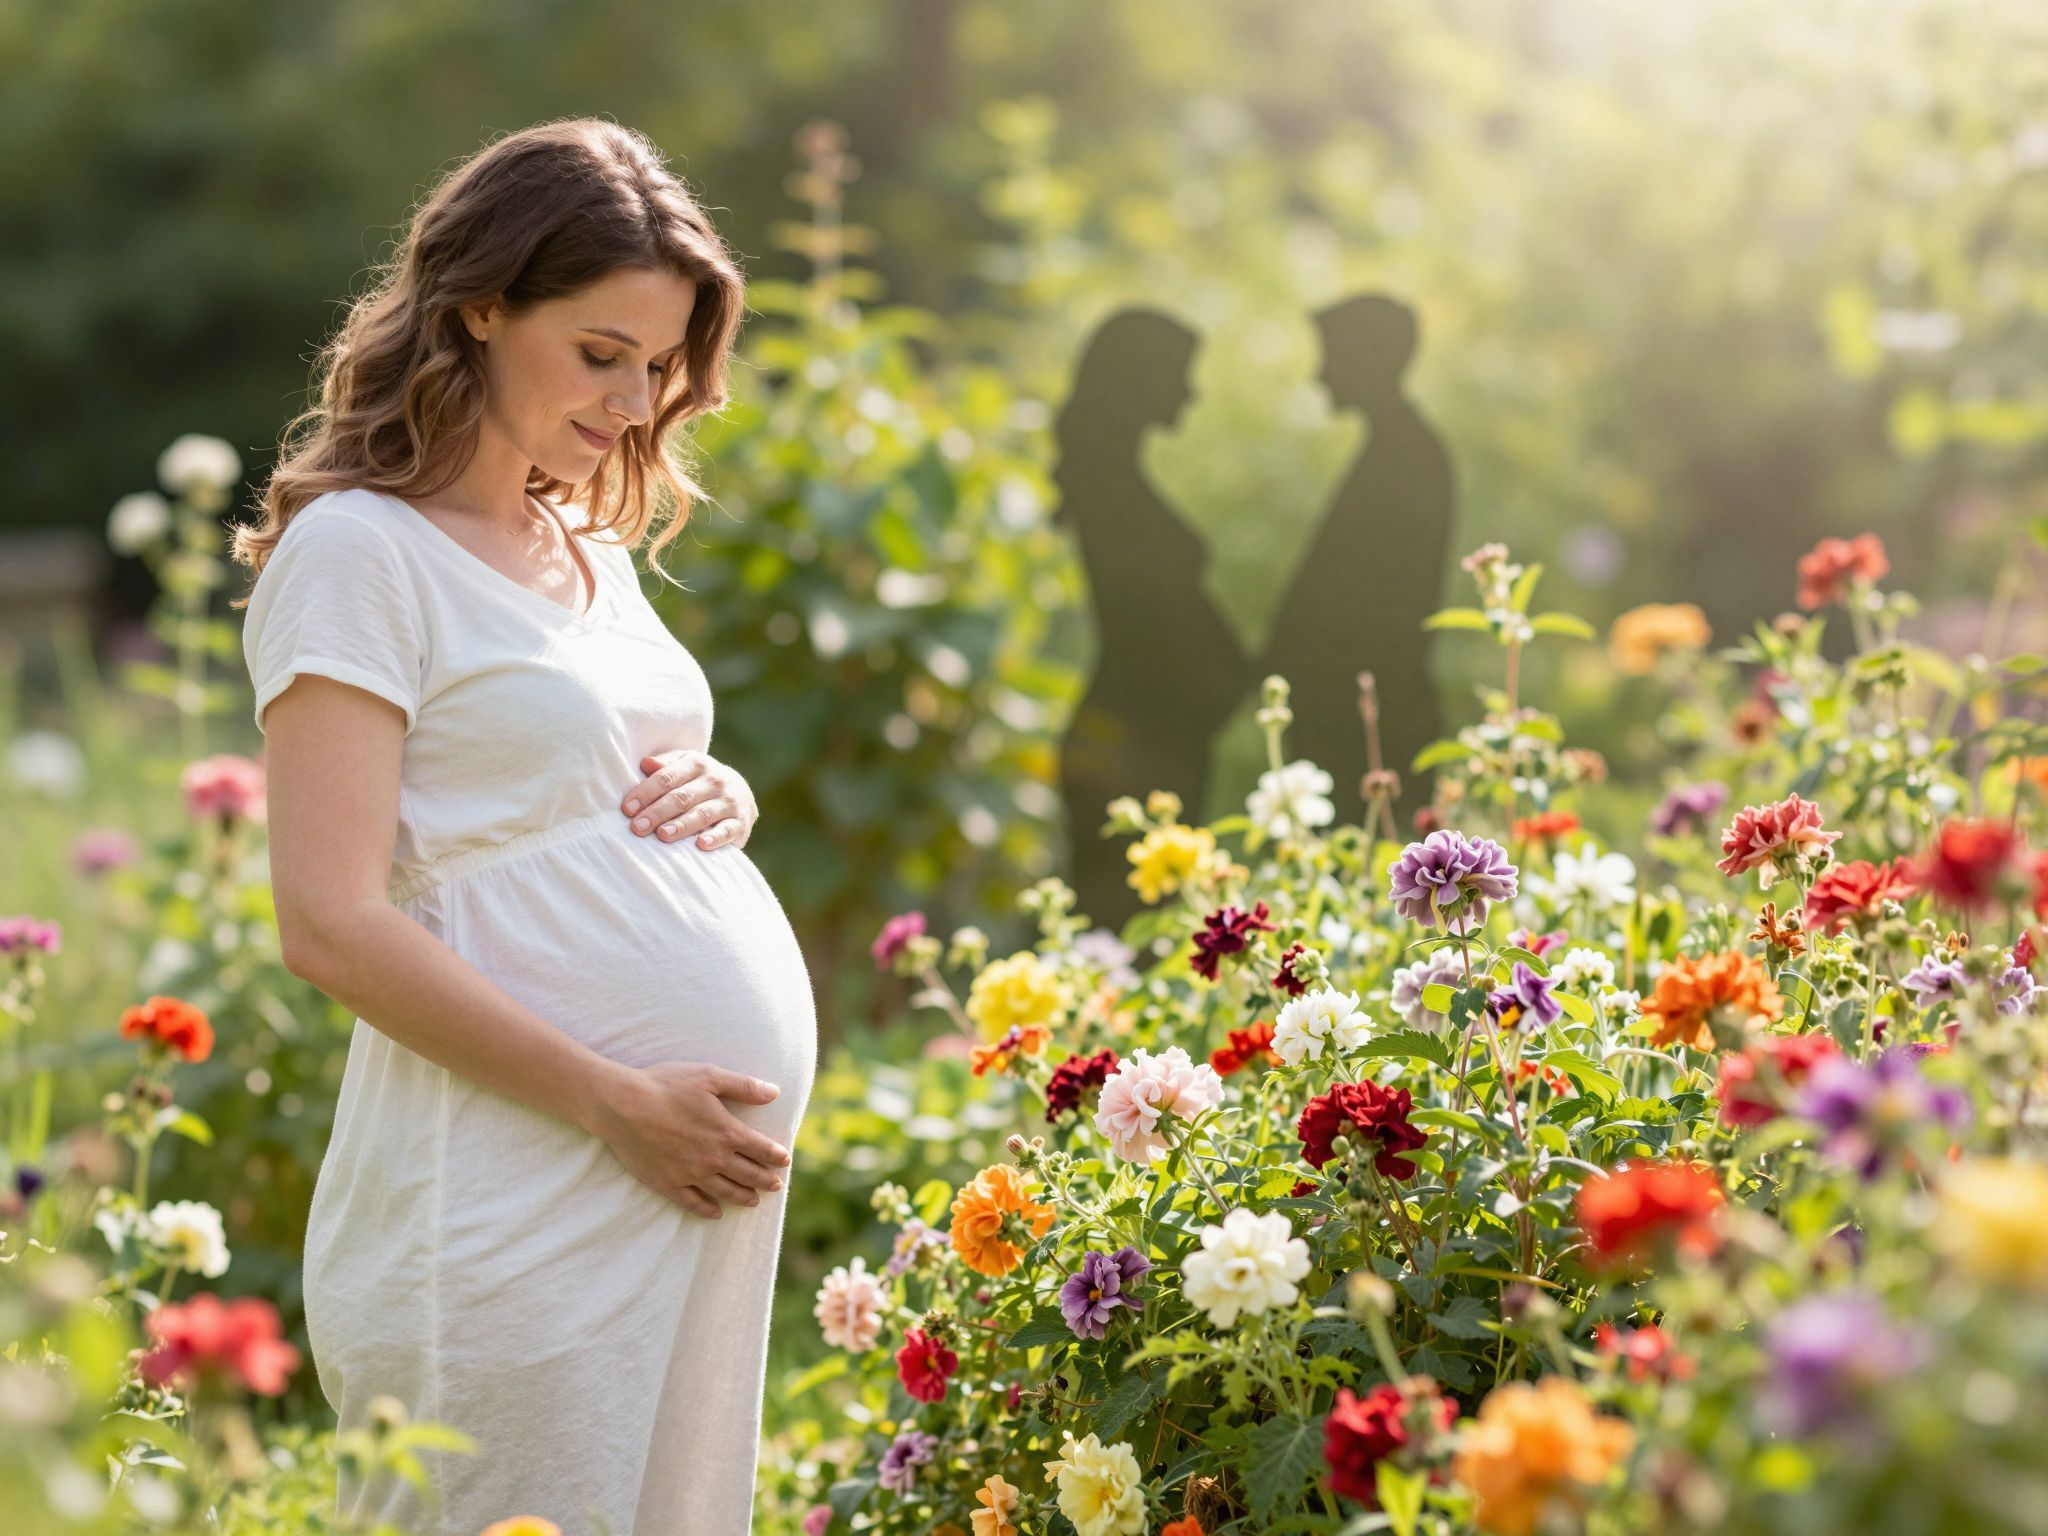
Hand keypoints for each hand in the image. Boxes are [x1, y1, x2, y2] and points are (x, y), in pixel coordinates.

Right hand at [587, 1060, 789, 1219]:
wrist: (623, 1105)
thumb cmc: (666, 1085)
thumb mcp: (709, 1076)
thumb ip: (744, 1086)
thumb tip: (775, 1092)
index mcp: (726, 1132)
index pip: (761, 1149)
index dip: (776, 1156)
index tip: (785, 1161)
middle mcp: (713, 1158)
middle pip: (747, 1174)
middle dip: (765, 1180)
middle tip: (776, 1186)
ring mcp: (690, 1174)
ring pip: (725, 1192)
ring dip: (743, 1197)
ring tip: (753, 1201)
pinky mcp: (668, 1183)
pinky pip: (693, 1202)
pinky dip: (707, 1210)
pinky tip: (715, 1213)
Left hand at [621, 749, 758, 850]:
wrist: (738, 793)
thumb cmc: (697, 781)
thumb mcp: (682, 767)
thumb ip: (664, 766)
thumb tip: (645, 764)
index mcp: (696, 763)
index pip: (667, 778)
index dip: (646, 793)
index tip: (628, 809)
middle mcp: (715, 780)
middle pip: (682, 797)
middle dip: (658, 812)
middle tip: (638, 827)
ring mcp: (730, 801)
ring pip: (703, 813)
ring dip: (682, 825)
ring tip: (663, 835)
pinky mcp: (741, 822)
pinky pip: (728, 830)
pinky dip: (715, 837)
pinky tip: (701, 844)